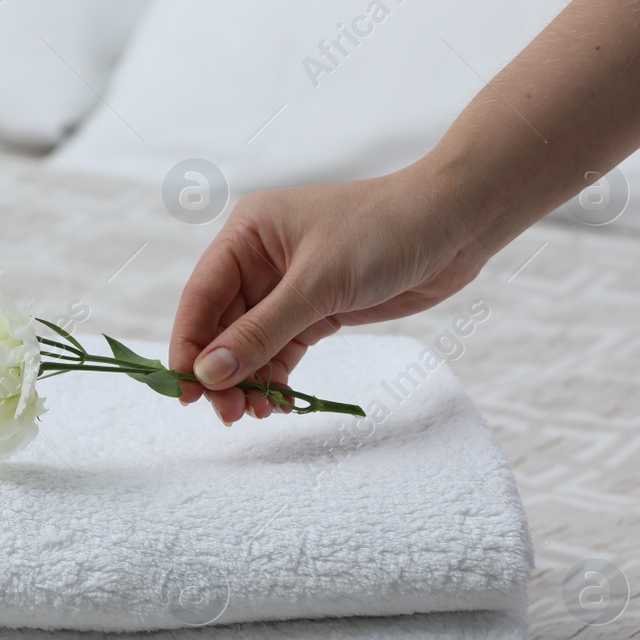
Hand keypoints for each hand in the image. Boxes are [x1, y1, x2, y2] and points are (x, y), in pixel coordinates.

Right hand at [169, 163, 494, 423]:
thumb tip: (209, 374)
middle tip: (227, 415)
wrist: (455, 223)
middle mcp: (259, 259)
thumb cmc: (383, 232)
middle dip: (222, 371)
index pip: (200, 296)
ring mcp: (288, 286)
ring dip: (248, 380)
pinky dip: (276, 377)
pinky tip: (277, 403)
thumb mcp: (317, 285)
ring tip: (255, 415)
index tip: (185, 392)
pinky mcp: (318, 309)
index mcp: (246, 234)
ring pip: (251, 343)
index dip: (188, 346)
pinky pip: (282, 349)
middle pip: (221, 325)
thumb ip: (260, 333)